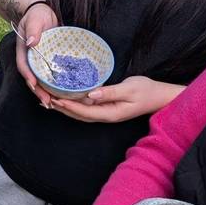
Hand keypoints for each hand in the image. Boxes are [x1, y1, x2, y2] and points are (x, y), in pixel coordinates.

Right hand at [14, 2, 57, 107]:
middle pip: (33, 78)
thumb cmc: (37, 14)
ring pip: (42, 80)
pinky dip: (56, 84)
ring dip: (47, 92)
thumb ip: (33, 29)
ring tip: (54, 104)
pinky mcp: (50, 61)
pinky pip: (52, 74)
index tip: (34, 85)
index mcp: (23, 51)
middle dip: (38, 91)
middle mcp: (31, 59)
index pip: (24, 66)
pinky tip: (63, 93)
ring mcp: (41, 61)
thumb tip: (31, 42)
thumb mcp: (34, 19)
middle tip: (47, 102)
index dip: (28, 76)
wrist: (46, 12)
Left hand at [49, 76, 182, 122]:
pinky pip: (88, 108)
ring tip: (51, 101)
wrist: (160, 97)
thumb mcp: (130, 88)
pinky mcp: (108, 107)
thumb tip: (92, 94)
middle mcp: (106, 116)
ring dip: (67, 108)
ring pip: (82, 113)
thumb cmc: (147, 91)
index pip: (85, 112)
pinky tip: (68, 98)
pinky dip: (75, 104)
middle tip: (45, 100)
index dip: (69, 107)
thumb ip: (110, 92)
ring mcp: (107, 113)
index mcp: (111, 113)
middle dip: (63, 109)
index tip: (55, 99)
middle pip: (80, 115)